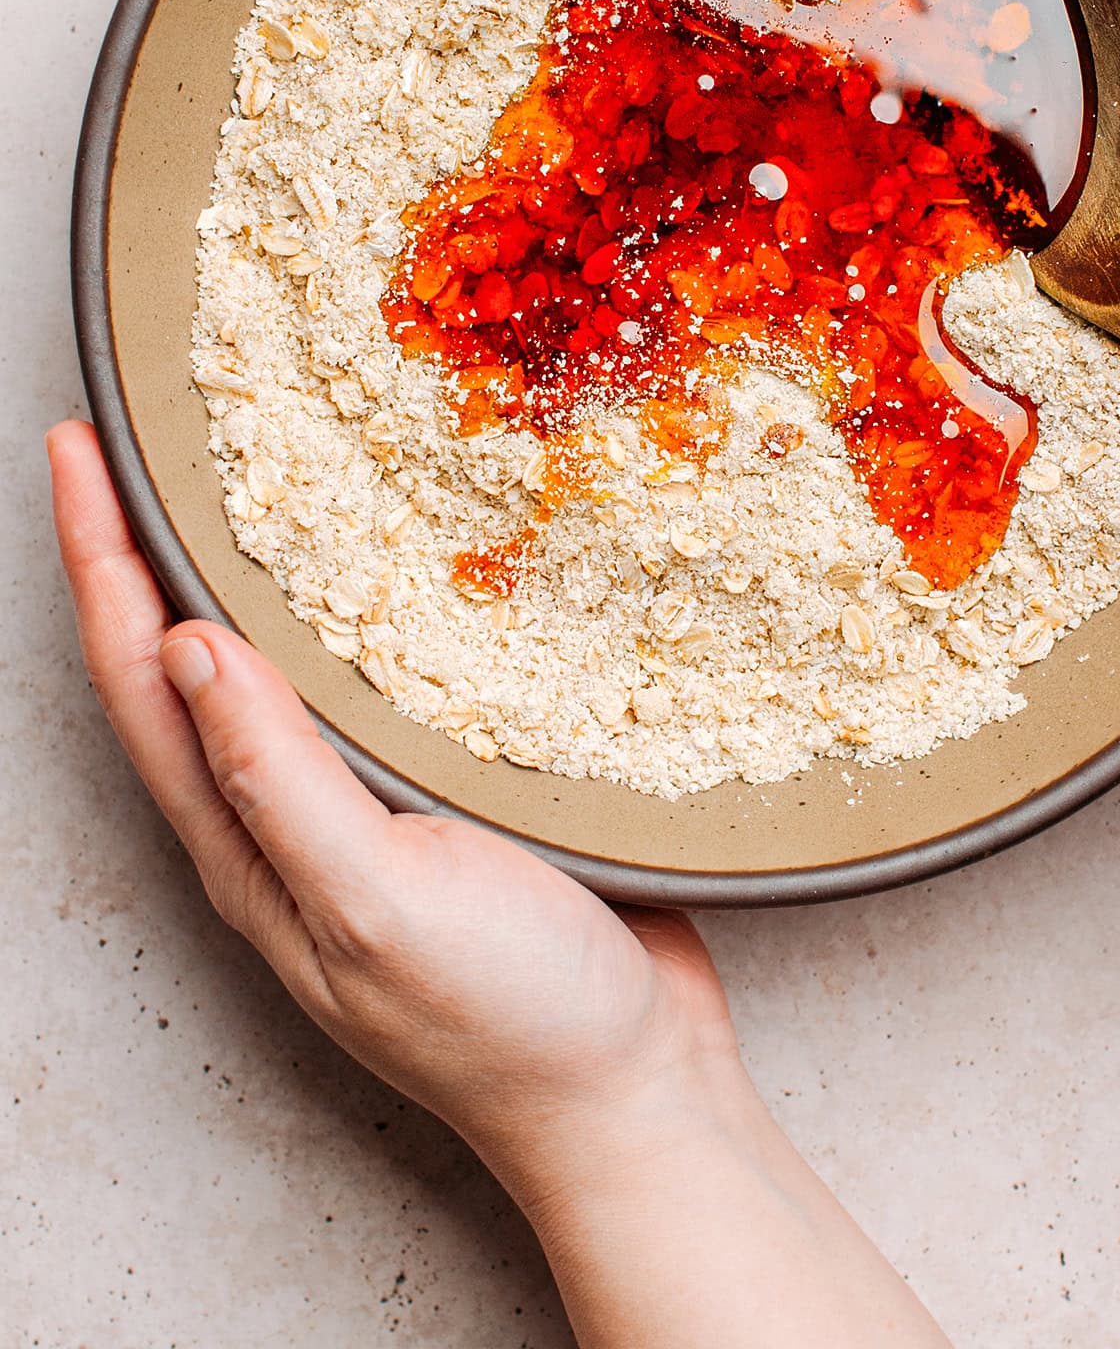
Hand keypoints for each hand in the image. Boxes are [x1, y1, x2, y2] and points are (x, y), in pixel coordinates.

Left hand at [49, 420, 950, 1347]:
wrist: (635, 1094)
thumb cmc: (507, 1018)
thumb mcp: (375, 904)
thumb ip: (275, 783)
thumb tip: (185, 651)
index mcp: (245, 848)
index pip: (136, 681)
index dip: (95, 560)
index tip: (76, 448)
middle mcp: (284, 822)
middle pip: (182, 662)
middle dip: (143, 547)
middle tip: (137, 435)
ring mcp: (364, 812)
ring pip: (275, 666)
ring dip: (238, 570)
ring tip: (238, 472)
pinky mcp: (445, 796)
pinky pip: (369, 683)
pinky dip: (349, 609)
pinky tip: (381, 567)